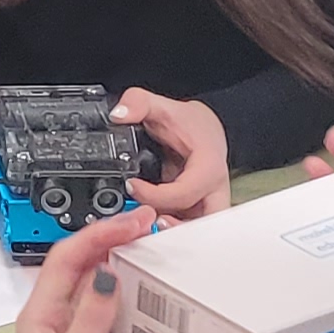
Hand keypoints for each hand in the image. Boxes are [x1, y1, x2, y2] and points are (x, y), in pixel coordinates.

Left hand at [15, 205, 158, 332]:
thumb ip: (91, 320)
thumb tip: (108, 273)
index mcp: (40, 317)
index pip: (68, 260)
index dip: (98, 236)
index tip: (133, 221)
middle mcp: (58, 323)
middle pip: (88, 272)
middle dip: (116, 246)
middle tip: (154, 230)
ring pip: (106, 295)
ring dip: (130, 274)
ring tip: (161, 256)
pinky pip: (120, 323)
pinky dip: (138, 307)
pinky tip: (161, 300)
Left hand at [114, 90, 231, 218]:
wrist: (203, 127)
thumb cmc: (190, 122)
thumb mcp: (161, 105)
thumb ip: (138, 103)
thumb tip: (119, 114)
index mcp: (209, 167)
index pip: (184, 194)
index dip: (154, 195)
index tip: (132, 185)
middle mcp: (213, 189)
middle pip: (200, 223)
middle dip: (173, 228)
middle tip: (144, 221)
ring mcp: (207, 201)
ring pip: (195, 229)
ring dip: (171, 229)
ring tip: (144, 222)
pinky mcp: (198, 208)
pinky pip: (187, 225)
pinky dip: (170, 226)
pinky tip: (150, 220)